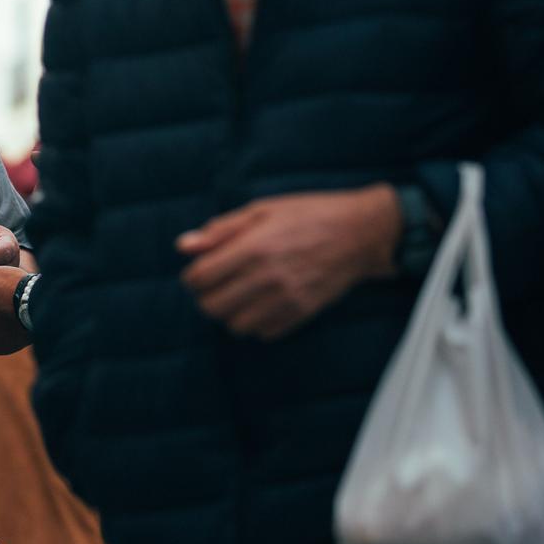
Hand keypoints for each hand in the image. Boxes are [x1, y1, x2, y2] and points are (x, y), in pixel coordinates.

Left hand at [177, 185, 400, 338]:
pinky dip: (257, 322)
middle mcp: (266, 277)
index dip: (192, 276)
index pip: (200, 278)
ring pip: (235, 326)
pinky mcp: (302, 313)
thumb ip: (221, 231)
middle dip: (207, 297)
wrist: (360, 233)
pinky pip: (264, 333)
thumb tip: (183, 247)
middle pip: (212, 307)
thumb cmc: (309, 215)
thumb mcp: (262, 210)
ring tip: (239, 296)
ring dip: (231, 313)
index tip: (200, 271)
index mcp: (253, 247)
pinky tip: (263, 303)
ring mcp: (286, 299)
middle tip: (217, 285)